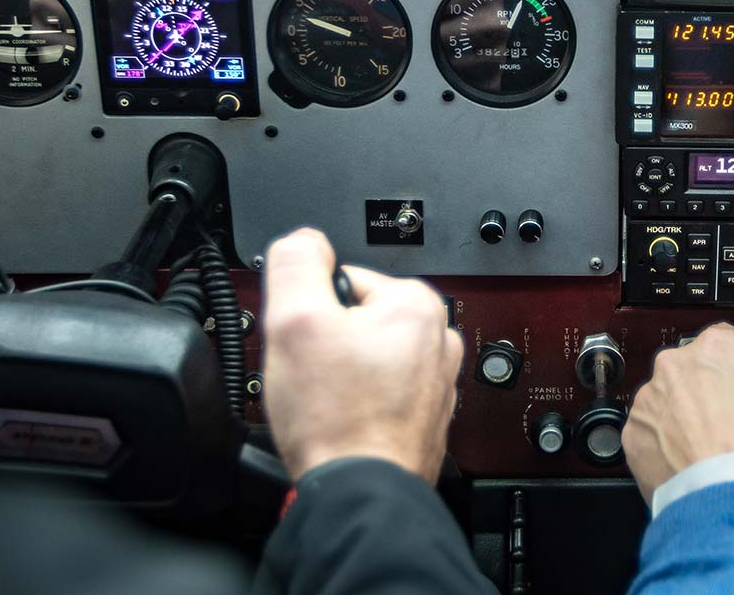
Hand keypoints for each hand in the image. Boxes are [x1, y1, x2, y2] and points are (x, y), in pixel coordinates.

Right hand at [258, 228, 461, 482]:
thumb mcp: (295, 320)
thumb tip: (303, 241)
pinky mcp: (423, 419)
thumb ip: (296, 263)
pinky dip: (356, 406)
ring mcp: (435, 384)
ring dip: (340, 377)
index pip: (343, 280)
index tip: (305, 340)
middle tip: (313, 376)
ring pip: (364, 361)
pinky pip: (377, 396)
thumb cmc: (338, 418)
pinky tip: (342, 423)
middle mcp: (437, 342)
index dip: (310, 310)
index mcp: (417, 305)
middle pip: (355, 321)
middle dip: (326, 344)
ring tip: (328, 404)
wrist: (358, 491)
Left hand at [622, 322, 733, 500]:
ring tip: (707, 453)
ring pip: (665, 405)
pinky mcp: (632, 435)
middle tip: (727, 425)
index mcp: (719, 347)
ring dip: (680, 422)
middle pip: (690, 373)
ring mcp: (649, 400)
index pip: (724, 343)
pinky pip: (648, 437)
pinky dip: (662, 450)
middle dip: (704, 395)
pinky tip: (687, 467)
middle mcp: (676, 366)